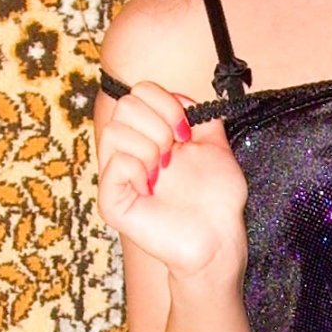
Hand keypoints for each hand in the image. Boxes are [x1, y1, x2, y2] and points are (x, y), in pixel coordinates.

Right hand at [96, 80, 247, 281]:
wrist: (219, 239)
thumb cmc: (217, 200)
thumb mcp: (216, 147)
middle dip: (159, 125)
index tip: (187, 133)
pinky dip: (138, 168)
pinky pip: (115, 164)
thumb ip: (201, 116)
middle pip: (124, 105)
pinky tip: (152, 188)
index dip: (166, 103)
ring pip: (114, 131)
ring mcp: (117, 177)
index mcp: (150, 135)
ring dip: (149, 147)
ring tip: (164, 172)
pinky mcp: (112, 202)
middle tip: (174, 155)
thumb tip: (180, 96)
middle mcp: (129, 151)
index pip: (139, 92)